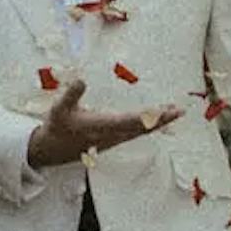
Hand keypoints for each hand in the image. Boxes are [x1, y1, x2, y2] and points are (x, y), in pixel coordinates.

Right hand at [27, 77, 176, 168]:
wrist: (50, 151)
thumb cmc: (56, 127)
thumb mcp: (59, 109)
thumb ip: (71, 94)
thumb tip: (81, 79)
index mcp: (101, 126)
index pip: (131, 121)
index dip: (150, 116)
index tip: (166, 111)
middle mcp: (111, 136)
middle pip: (142, 128)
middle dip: (162, 120)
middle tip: (180, 111)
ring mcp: (112, 141)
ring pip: (140, 132)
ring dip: (157, 123)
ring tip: (173, 113)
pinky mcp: (112, 142)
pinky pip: (135, 134)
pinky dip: (147, 126)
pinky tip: (154, 122)